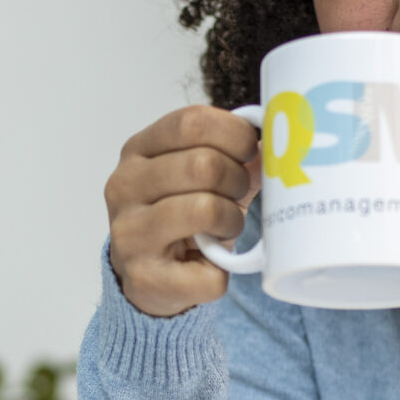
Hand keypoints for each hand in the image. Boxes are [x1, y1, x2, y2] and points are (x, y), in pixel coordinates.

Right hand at [105, 105, 260, 317]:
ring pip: (205, 210)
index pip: (190, 123)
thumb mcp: (200, 175)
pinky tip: (209, 263)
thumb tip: (275, 143)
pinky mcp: (144, 277)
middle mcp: (124, 187)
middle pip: (203, 165)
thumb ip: (231, 153)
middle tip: (238, 195)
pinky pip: (209, 270)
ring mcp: (129, 233)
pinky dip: (223, 270)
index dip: (234, 133)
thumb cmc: (182, 216)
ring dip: (232, 221)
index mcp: (138, 151)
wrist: (151, 275)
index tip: (250, 150)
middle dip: (237, 181)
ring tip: (227, 227)